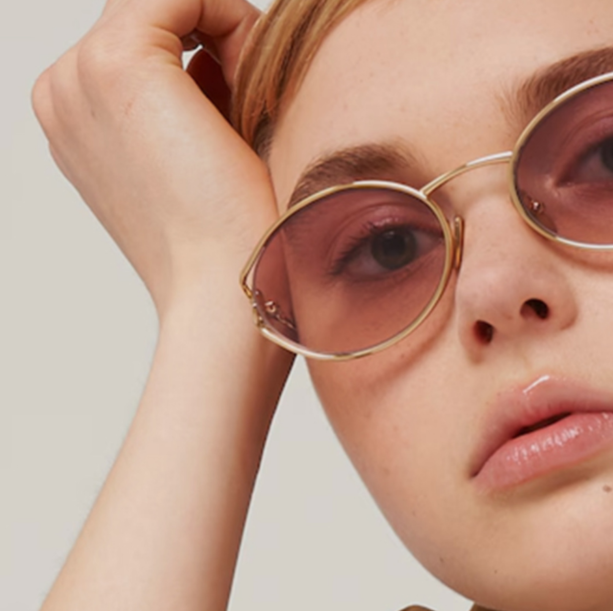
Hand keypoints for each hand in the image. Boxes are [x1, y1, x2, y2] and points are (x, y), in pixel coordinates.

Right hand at [32, 0, 277, 318]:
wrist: (230, 291)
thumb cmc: (236, 237)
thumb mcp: (208, 148)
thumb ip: (204, 91)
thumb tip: (228, 44)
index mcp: (78, 118)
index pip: (149, 42)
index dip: (214, 54)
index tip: (254, 102)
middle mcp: (64, 92)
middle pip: (154, 16)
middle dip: (220, 39)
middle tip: (260, 101)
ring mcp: (80, 77)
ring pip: (167, 2)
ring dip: (227, 33)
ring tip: (257, 105)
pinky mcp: (118, 64)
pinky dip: (231, 20)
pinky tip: (254, 85)